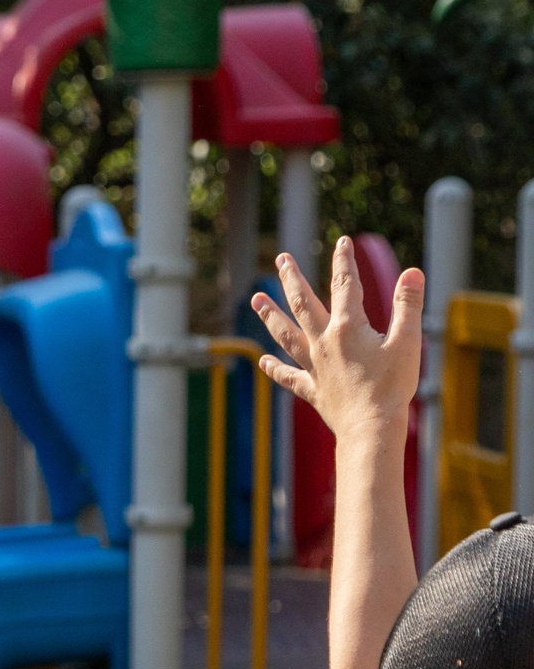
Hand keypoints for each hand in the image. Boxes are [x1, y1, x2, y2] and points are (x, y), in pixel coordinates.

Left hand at [251, 239, 423, 446]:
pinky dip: (275, 368)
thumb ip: (408, 305)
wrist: (371, 428)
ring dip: (270, 315)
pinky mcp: (313, 390)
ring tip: (256, 299)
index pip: (345, 285)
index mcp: (347, 328)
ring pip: (286, 335)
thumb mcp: (407, 341)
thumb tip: (412, 272)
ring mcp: (314, 367)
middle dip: (292, 279)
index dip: (344, 261)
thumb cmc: (392, 386)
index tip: (342, 241)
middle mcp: (323, 343)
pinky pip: (289, 376)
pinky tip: (263, 361)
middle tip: (281, 258)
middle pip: (303, 304)